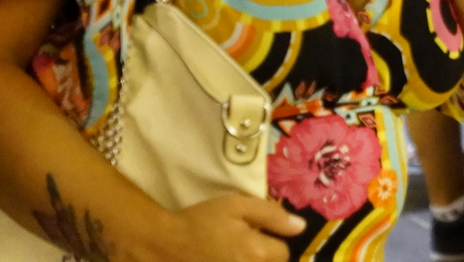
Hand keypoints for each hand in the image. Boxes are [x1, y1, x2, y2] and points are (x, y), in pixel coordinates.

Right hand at [147, 195, 303, 261]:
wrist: (163, 243)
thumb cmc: (202, 220)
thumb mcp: (238, 206)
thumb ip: (272, 215)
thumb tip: (300, 226)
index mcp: (257, 252)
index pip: (283, 252)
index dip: (275, 241)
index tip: (260, 234)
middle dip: (266, 255)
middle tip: (248, 245)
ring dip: (253, 260)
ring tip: (234, 251)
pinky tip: (226, 257)